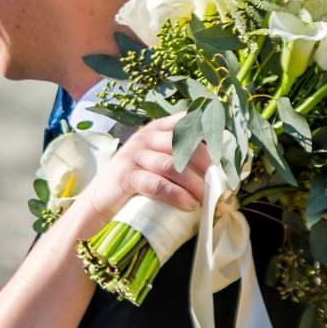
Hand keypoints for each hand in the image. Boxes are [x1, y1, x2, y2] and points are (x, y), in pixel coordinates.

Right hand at [76, 115, 206, 238]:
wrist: (99, 203)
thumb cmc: (136, 185)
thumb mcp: (157, 164)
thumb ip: (179, 158)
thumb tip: (217, 170)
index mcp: (156, 129)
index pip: (187, 123)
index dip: (209, 135)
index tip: (227, 156)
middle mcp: (145, 137)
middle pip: (184, 144)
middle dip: (206, 166)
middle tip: (219, 186)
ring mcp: (134, 155)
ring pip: (172, 165)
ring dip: (195, 184)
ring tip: (207, 200)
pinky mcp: (126, 176)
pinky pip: (157, 183)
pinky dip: (177, 195)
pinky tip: (189, 205)